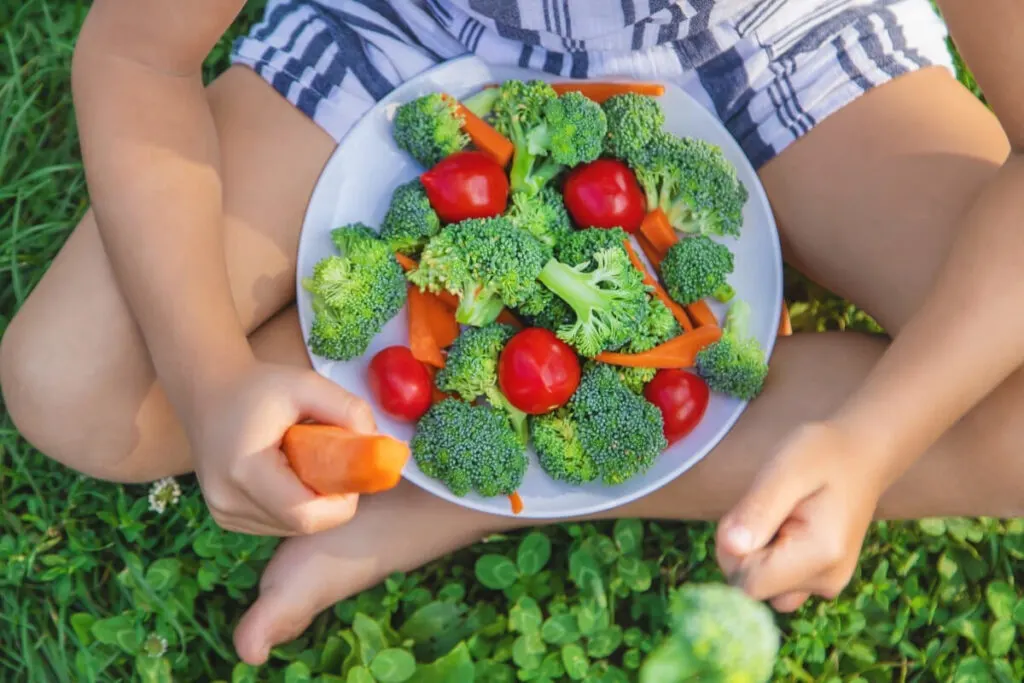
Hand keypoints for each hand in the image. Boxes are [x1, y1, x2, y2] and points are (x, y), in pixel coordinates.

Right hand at [188, 361, 376, 536]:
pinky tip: (289, 474)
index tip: (352, 472)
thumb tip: (381, 446)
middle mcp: (228, 501)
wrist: (207, 391)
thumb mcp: (308, 385)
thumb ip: (349, 410)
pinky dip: (295, 506)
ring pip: (292, 528)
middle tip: (335, 464)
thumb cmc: (258, 386)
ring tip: (306, 462)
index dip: (341, 503)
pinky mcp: (226, 518)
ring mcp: (224, 514)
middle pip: (303, 524)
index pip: (306, 515)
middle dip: (331, 501)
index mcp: (245, 471)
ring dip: (313, 505)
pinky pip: (277, 523)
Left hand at [715, 422, 884, 611]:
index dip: (732, 552)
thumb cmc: (822, 454)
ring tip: (778, 517)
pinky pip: (779, 582)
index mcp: (820, 556)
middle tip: (765, 509)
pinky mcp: (823, 579)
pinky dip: (771, 558)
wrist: (862, 453)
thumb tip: (730, 547)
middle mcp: (827, 581)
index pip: (748, 584)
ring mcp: (827, 584)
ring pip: (765, 587)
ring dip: (756, 556)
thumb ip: (757, 510)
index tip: (748, 514)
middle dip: (743, 551)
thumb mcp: (785, 470)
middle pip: (755, 588)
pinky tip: (786, 528)